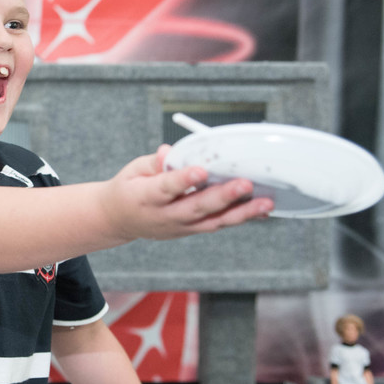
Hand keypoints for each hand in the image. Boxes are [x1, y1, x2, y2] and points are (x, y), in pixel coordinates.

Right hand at [102, 146, 272, 241]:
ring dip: (241, 212)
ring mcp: (181, 227)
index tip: (201, 170)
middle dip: (222, 196)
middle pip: (196, 208)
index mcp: (145, 198)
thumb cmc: (129, 190)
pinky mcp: (192, 230)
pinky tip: (261, 211)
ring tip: (265, 202)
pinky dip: (240, 218)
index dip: (183, 180)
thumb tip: (169, 152)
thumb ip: (155, 163)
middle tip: (244, 184)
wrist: (118, 220)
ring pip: (213, 221)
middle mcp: (165, 216)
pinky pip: (218, 225)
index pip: (166, 188)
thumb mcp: (133, 171)